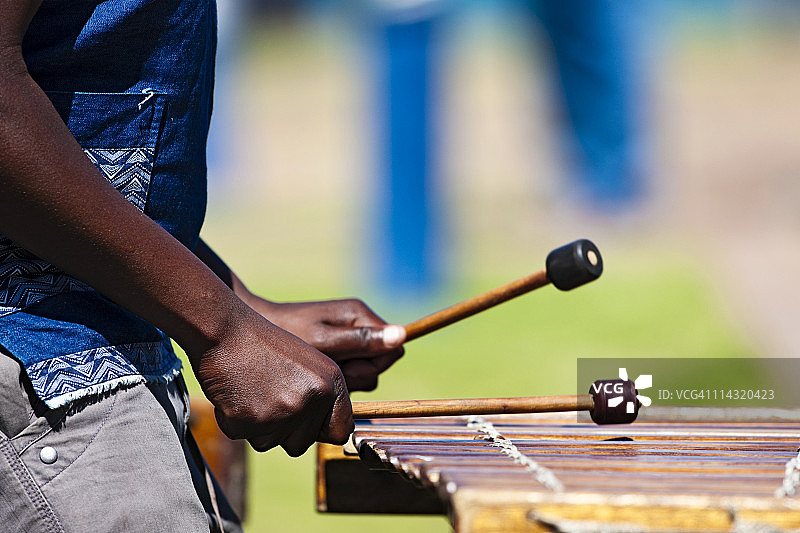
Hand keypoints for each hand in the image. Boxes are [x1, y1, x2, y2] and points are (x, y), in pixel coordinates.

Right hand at [191, 304, 352, 455]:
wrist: (224, 331)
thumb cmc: (262, 346)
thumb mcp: (308, 364)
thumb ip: (323, 397)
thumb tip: (336, 433)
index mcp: (331, 382)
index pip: (340, 431)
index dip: (320, 431)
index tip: (307, 425)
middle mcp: (313, 398)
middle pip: (302, 444)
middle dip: (284, 431)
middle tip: (268, 396)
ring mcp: (284, 411)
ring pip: (272, 443)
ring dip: (259, 427)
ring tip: (252, 391)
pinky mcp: (253, 420)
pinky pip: (244, 437)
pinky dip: (235, 422)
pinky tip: (235, 394)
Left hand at [245, 297, 405, 390]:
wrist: (253, 329)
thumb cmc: (286, 332)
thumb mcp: (323, 340)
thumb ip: (361, 340)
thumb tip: (401, 335)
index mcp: (360, 315)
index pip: (393, 349)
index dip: (372, 365)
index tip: (344, 367)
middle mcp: (359, 324)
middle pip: (380, 363)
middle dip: (355, 374)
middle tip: (325, 370)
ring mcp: (348, 338)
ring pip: (364, 372)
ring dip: (343, 379)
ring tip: (316, 372)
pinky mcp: (337, 350)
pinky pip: (348, 373)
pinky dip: (333, 379)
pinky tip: (312, 375)